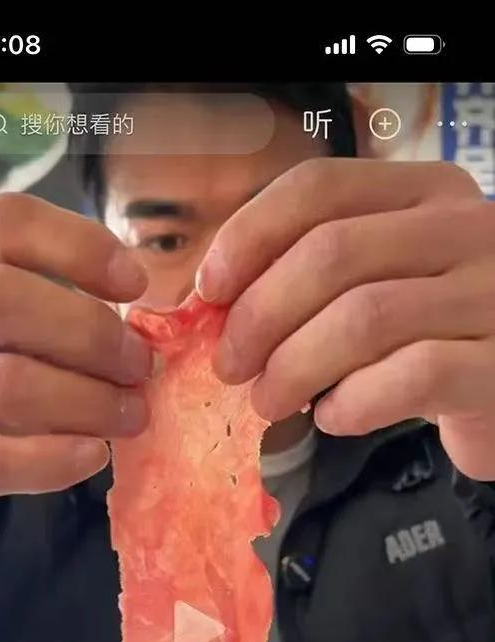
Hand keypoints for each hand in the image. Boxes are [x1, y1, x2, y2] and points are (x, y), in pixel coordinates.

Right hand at [0, 193, 151, 543]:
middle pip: (2, 300)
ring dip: (87, 400)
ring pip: (4, 384)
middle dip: (91, 332)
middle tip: (138, 366)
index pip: (2, 225)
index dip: (79, 246)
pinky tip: (92, 455)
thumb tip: (135, 327)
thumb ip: (39, 311)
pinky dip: (54, 459)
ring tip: (130, 415)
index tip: (134, 284)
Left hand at [196, 159, 494, 479]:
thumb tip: (215, 300)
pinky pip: (410, 376)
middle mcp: (468, 229)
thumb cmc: (434, 338)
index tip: (209, 291)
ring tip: (269, 401)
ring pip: (365, 317)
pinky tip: (333, 418)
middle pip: (333, 254)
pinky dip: (354, 402)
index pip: (320, 188)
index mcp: (428, 192)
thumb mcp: (385, 283)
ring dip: (295, 367)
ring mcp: (491, 296)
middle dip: (261, 315)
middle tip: (230, 366)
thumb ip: (319, 276)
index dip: (249, 236)